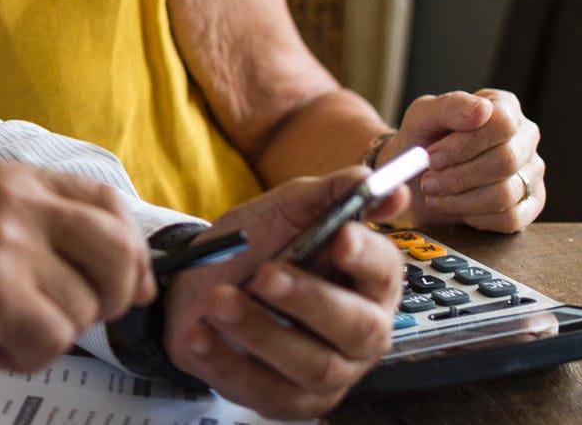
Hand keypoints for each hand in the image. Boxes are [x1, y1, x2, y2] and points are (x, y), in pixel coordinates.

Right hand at [0, 162, 153, 379]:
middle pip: (116, 249)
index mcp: (11, 177)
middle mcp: (12, 198)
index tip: (130, 286)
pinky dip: (26, 357)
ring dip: (52, 334)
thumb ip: (44, 231)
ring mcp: (1, 240)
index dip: (130, 250)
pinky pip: (52, 339)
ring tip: (3, 329)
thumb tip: (131, 273)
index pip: (106, 200)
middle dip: (111, 297)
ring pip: (84, 306)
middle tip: (71, 318)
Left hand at [160, 168, 405, 419]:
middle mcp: (360, 332)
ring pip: (312, 365)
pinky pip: (265, 391)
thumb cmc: (253, 246)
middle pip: (358, 328)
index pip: (385, 271)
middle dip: (309, 300)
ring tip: (218, 300)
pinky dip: (227, 362)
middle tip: (264, 274)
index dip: (365, 255)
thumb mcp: (285, 210)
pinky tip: (200, 335)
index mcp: (367, 281)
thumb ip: (328, 193)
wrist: (197, 282)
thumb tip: (377, 180)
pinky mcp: (289, 400)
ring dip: (261, 331)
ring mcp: (328, 374)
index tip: (337, 237)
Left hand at [388, 87, 543, 230]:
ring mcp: (531, 172)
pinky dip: (473, 215)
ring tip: (435, 192)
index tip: (432, 156)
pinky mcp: (530, 204)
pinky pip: (510, 218)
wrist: (416, 174)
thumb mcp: (423, 117)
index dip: (464, 144)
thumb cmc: (423, 140)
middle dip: (458, 176)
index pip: (502, 124)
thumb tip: (482, 110)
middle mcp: (525, 137)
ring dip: (460, 198)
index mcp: (504, 107)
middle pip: (505, 161)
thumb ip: (449, 107)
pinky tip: (454, 205)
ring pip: (505, 193)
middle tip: (427, 180)